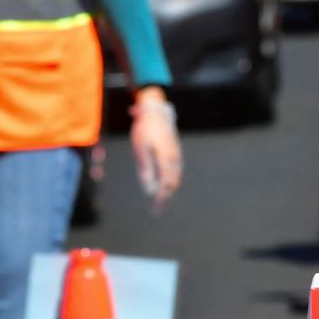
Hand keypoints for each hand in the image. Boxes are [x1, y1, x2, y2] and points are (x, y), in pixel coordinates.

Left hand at [129, 88, 181, 210]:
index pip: (167, 183)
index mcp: (166, 158)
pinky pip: (176, 170)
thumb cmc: (145, 129)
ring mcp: (176, 154)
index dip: (162, 196)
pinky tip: (163, 183)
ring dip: (169, 188)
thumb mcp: (141, 148)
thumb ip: (145, 168)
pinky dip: (171, 179)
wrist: (155, 112)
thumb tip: (148, 187)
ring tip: (160, 197)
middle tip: (157, 206)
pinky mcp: (175, 151)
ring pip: (176, 176)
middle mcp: (174, 157)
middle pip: (174, 182)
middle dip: (166, 195)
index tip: (157, 206)